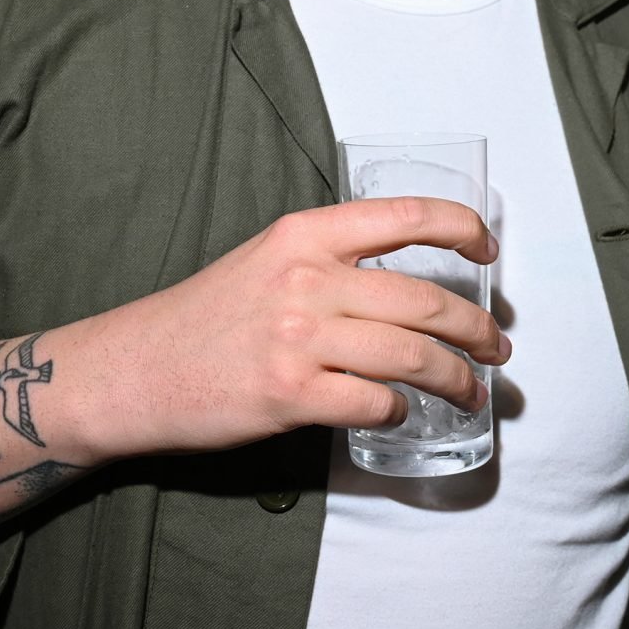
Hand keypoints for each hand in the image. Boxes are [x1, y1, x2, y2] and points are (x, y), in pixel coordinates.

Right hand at [53, 197, 506, 463]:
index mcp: (304, 234)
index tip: (489, 251)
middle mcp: (306, 278)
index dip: (464, 229)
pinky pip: (376, 403)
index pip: (408, 215)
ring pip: (414, 356)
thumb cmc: (204, 319)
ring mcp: (299, 338)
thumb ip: (330, 261)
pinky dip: (399, 411)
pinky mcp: (290, 395)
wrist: (133, 371)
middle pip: (427, 299)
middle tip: (495, 349)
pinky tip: (400, 413)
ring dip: (457, 380)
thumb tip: (407, 283)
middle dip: (477, 330)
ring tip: (472, 393)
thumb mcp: (266, 260)